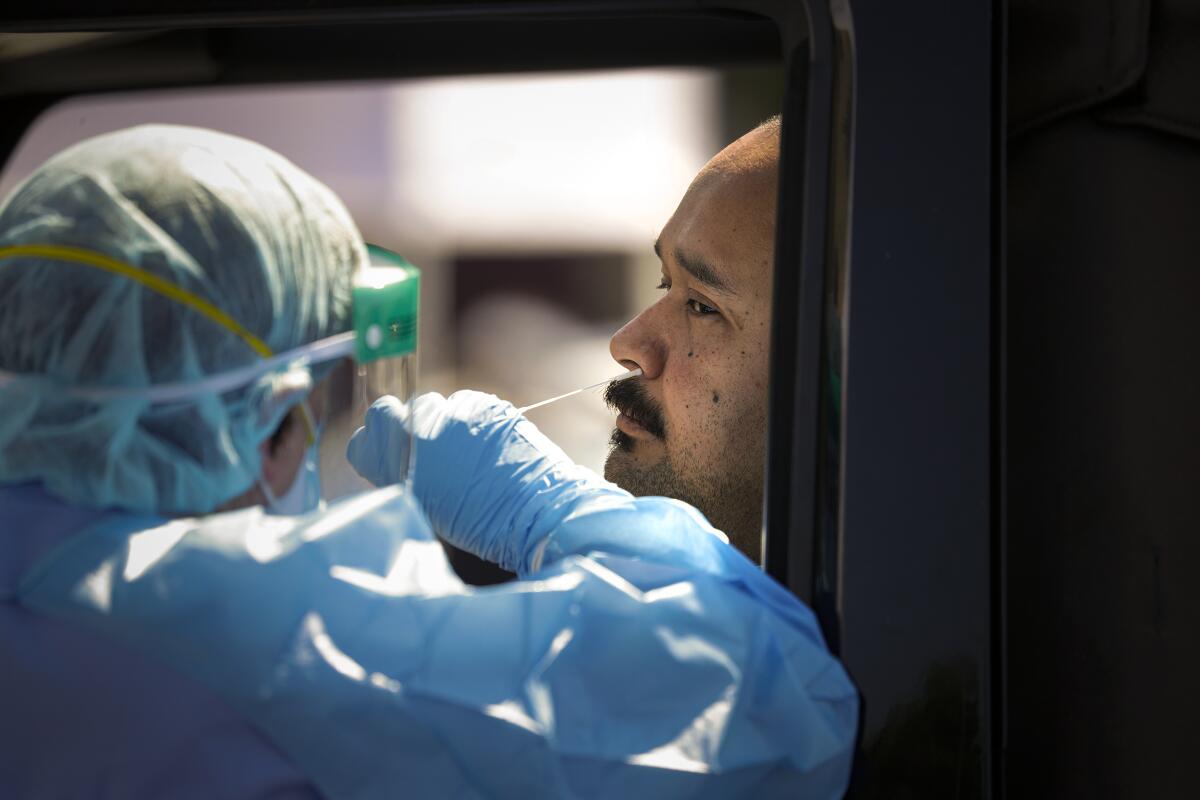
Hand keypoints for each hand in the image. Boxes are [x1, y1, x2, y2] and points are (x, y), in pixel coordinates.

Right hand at [348, 391, 609, 572]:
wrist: (536, 511)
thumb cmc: (479, 523)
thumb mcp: (426, 505)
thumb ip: (404, 472)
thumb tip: (399, 456)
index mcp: (402, 456)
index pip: (372, 426)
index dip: (379, 438)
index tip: (390, 449)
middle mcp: (424, 426)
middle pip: (400, 410)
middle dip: (411, 428)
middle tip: (432, 453)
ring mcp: (456, 411)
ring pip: (435, 406)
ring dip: (443, 424)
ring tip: (466, 455)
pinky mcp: (486, 404)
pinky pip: (467, 406)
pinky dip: (471, 422)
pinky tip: (487, 448)